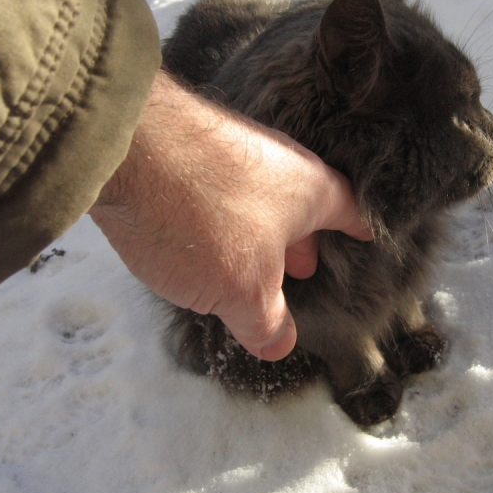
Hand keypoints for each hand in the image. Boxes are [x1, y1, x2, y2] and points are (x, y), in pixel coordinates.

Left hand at [89, 70, 371, 359]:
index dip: (359, 231)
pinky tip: (198, 240)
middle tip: (302, 268)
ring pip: (257, 196)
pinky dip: (219, 218)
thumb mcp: (245, 290)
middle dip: (302, 238)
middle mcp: (277, 160)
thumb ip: (267, 322)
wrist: (125, 148)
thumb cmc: (204, 216)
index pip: (349, 211)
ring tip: (250, 260)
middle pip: (302, 203)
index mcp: (310, 189)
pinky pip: (216, 189)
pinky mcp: (185, 148)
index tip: (368, 239)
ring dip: (258, 230)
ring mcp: (230, 147)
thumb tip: (281, 345)